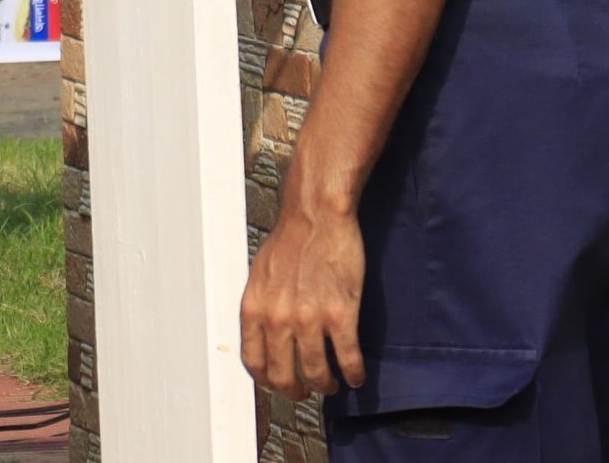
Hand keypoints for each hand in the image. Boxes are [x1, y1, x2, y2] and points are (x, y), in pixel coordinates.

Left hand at [239, 197, 366, 398]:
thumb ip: (261, 308)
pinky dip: (353, 374)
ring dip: (325, 385)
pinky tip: (356, 376)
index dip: (266, 380)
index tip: (277, 385)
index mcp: (254, 308)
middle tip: (305, 393)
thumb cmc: (290, 240)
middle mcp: (277, 318)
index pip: (253, 361)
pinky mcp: (341, 315)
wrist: (317, 216)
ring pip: (316, 373)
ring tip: (331, 384)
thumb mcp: (259, 276)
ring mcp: (309, 318)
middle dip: (295, 391)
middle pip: (282, 376)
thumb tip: (263, 335)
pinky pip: (347, 359)